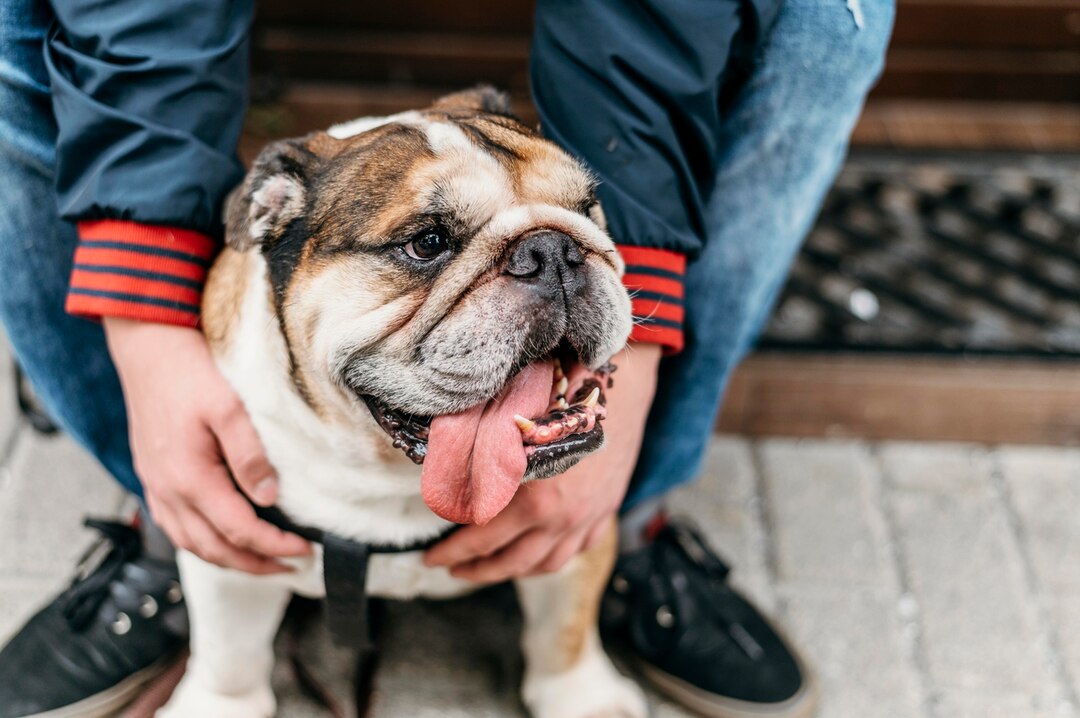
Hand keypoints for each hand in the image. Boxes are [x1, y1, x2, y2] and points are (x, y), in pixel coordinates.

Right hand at [104, 318, 310, 573]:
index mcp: (190, 479)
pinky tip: (221, 538)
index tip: (306, 550)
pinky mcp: (152, 476)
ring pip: (191, 543)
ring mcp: (156, 486)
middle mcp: (168, 491)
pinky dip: (202, 542)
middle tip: (291, 568)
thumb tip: (269, 499)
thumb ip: (249, 455)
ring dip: (228, 558)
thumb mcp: (229, 408)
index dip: (274, 547)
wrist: (148, 348)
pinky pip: (174, 526)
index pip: (239, 531)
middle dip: (254, 564)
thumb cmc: (190, 373)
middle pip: (214, 549)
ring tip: (262, 560)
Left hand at [424, 343, 661, 582]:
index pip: (481, 539)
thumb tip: (444, 471)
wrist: (621, 391)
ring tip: (492, 568)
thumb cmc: (561, 400)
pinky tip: (536, 553)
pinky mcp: (605, 511)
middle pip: (511, 561)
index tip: (431, 559)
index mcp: (534, 499)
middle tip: (453, 571)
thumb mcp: (515, 429)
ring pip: (545, 564)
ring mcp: (586, 519)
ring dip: (514, 571)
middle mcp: (560, 518)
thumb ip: (483, 458)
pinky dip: (552, 557)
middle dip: (477, 570)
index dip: (451, 552)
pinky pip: (576, 550)